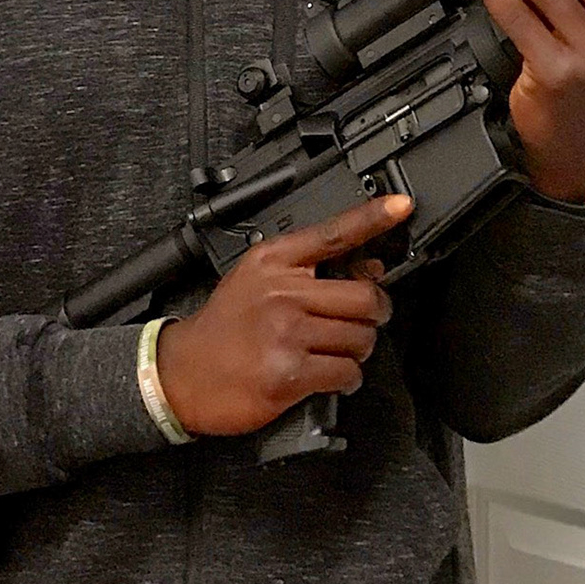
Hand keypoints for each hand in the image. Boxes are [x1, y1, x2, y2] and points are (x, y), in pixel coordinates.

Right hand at [153, 195, 409, 435]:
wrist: (184, 373)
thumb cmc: (225, 327)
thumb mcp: (255, 278)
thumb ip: (306, 268)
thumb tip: (370, 266)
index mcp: (273, 262)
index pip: (333, 233)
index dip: (372, 217)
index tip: (401, 205)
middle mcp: (281, 292)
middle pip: (364, 296)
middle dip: (375, 314)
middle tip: (364, 321)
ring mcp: (285, 333)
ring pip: (360, 337)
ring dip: (359, 349)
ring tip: (338, 350)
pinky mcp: (289, 373)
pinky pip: (345, 372)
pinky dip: (346, 378)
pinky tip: (329, 375)